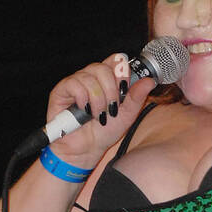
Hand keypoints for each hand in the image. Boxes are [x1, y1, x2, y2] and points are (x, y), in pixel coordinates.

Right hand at [44, 52, 155, 167]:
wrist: (86, 150)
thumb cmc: (104, 133)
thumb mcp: (126, 116)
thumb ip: (137, 98)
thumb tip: (149, 81)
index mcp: (107, 81)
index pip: (116, 60)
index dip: (122, 71)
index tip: (124, 89)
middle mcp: (92, 78)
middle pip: (104, 67)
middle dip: (111, 90)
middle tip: (112, 109)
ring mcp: (76, 82)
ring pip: (90, 76)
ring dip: (98, 99)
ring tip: (98, 116)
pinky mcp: (62, 90)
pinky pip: (74, 83)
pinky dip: (82, 98)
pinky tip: (84, 110)